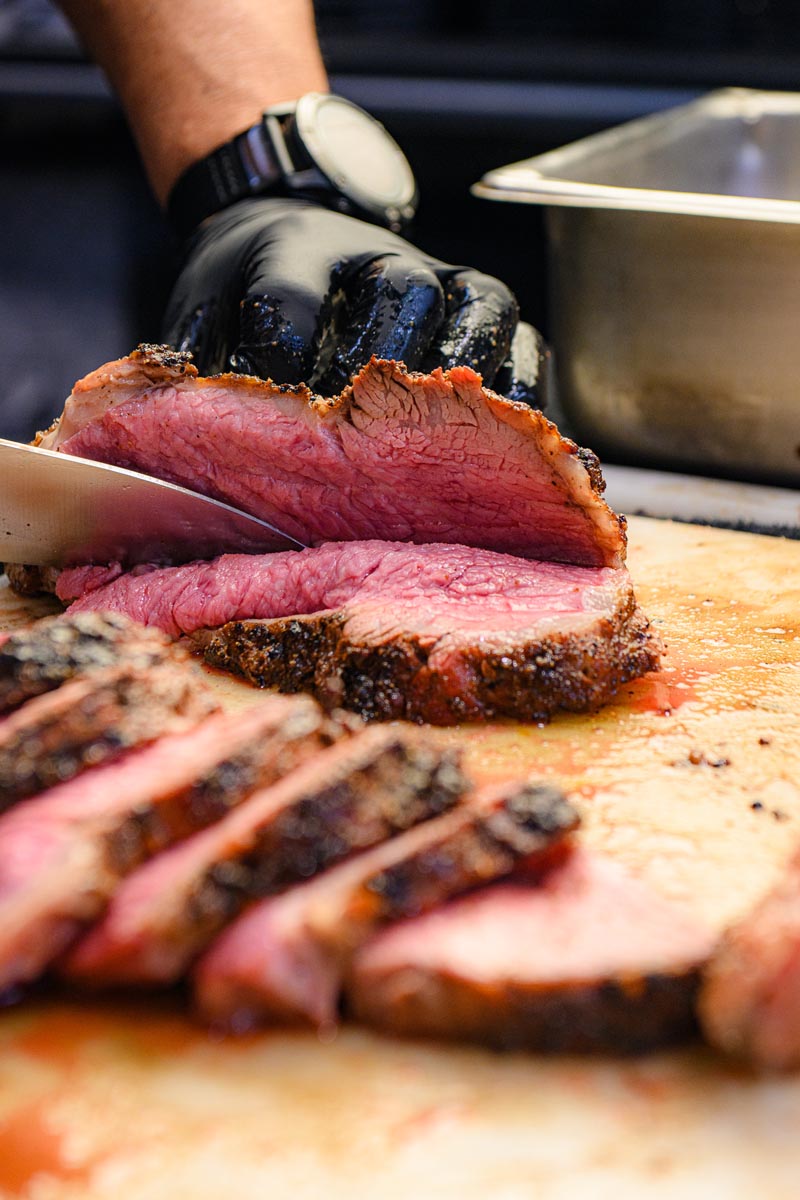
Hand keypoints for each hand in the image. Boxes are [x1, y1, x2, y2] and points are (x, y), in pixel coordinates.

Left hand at [162, 198, 549, 405]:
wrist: (296, 220)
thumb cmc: (250, 280)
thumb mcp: (204, 299)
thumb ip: (194, 352)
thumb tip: (184, 431)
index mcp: (293, 247)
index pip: (289, 294)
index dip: (282, 351)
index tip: (278, 407)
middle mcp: (377, 254)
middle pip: (400, 293)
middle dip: (388, 362)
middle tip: (372, 428)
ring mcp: (440, 275)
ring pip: (478, 308)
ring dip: (469, 373)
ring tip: (463, 437)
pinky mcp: (480, 305)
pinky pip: (524, 339)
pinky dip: (522, 386)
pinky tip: (513, 436)